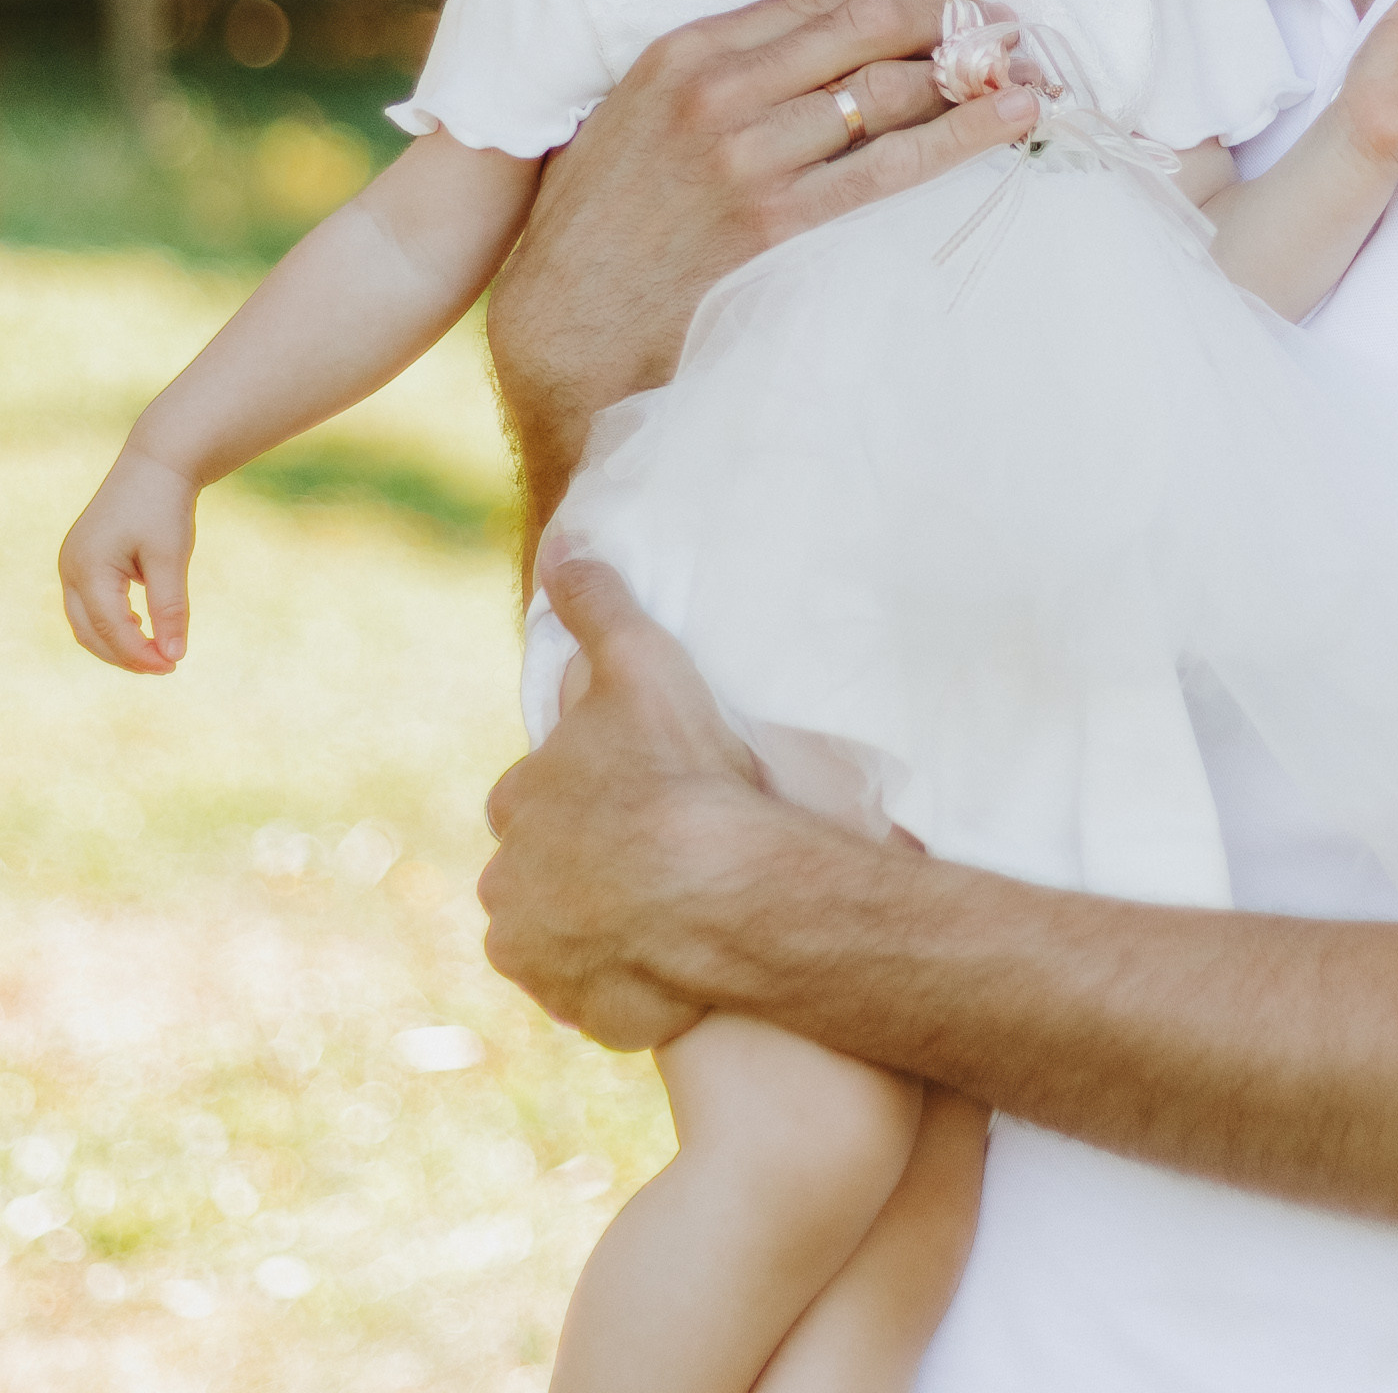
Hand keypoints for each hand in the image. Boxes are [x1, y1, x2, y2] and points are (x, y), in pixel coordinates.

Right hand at [59, 447, 196, 674]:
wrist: (157, 461)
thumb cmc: (165, 506)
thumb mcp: (171, 558)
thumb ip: (170, 608)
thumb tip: (175, 655)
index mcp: (88, 568)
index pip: (111, 629)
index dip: (141, 654)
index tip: (173, 665)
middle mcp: (71, 568)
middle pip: (90, 633)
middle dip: (126, 655)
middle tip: (166, 665)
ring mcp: (72, 563)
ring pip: (86, 622)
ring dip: (117, 641)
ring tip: (155, 650)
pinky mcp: (82, 559)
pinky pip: (89, 604)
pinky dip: (112, 622)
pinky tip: (141, 624)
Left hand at [480, 555, 790, 1048]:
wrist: (723, 891)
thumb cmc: (682, 771)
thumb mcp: (642, 664)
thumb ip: (597, 604)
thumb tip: (559, 547)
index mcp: (517, 803)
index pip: (533, 797)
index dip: (584, 792)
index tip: (633, 792)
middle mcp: (509, 886)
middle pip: (540, 872)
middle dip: (582, 864)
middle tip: (654, 851)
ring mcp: (541, 959)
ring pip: (561, 936)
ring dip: (598, 926)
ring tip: (668, 910)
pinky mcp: (581, 1014)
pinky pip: (598, 997)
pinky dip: (624, 983)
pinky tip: (674, 959)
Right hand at [485, 0, 1039, 533]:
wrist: (560, 329)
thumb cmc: (596, 228)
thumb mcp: (632, 119)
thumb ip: (707, 76)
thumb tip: (797, 53)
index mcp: (681, 53)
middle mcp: (717, 91)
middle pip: (861, 29)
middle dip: (947, 14)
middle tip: (1007, 17)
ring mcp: (748, 156)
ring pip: (887, 91)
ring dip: (968, 70)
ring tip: (1024, 65)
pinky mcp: (775, 222)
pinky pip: (890, 167)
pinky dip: (962, 135)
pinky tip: (1011, 119)